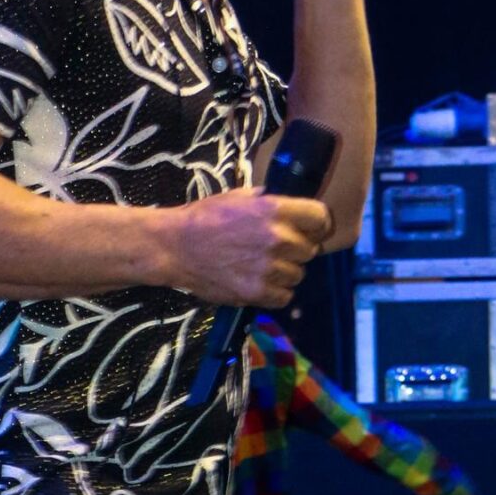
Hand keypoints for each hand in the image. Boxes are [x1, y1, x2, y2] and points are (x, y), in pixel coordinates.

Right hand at [164, 190, 330, 307]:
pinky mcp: (256, 292)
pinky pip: (284, 296)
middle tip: (277, 250)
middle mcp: (277, 238)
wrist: (174, 247)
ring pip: (298, 275)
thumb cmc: (203, 218)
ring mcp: (268, 268)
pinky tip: (260, 283)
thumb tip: (286, 206)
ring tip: (264, 267)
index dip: (317, 225)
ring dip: (286, 273)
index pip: (320, 218)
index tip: (310, 230)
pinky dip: (276, 293)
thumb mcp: (238, 198)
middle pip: (310, 250)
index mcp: (274, 209)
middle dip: (297, 250)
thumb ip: (266, 202)